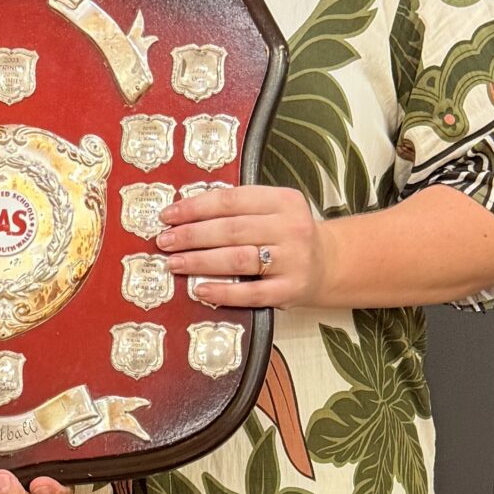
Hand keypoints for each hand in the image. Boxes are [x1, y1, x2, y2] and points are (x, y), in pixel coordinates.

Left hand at [156, 182, 327, 308]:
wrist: (329, 263)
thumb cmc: (287, 234)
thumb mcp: (273, 210)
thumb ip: (240, 208)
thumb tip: (184, 214)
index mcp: (284, 200)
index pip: (232, 200)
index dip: (195, 207)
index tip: (168, 215)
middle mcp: (291, 228)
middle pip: (231, 230)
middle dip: (191, 235)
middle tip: (164, 241)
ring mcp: (293, 261)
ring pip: (238, 259)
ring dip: (200, 261)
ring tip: (173, 263)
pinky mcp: (290, 291)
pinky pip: (251, 294)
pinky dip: (223, 292)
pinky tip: (200, 290)